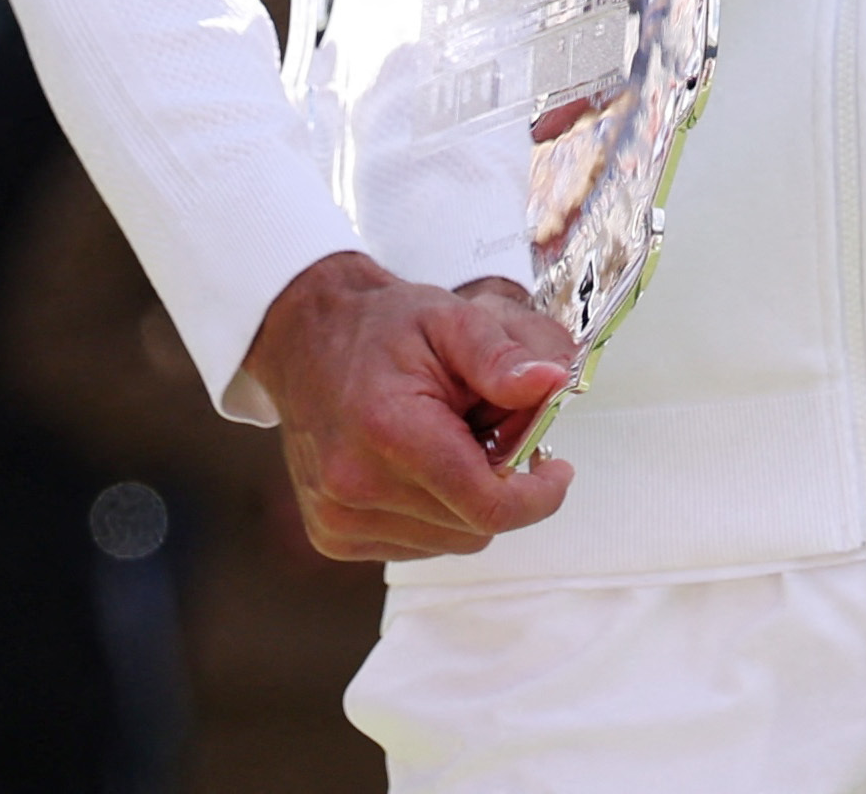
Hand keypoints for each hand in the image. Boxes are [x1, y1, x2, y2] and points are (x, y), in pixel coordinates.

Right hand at [245, 252, 577, 560]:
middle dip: (501, 483)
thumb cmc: (382, 328)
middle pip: (474, 525)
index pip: (487, 505)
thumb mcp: (453, 319)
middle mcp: (355, 488)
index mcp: (389, 432)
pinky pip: (417, 545)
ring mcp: (338, 519)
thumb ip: (503, 356)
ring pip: (450, 541)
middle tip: (491, 427)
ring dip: (467, 499)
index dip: (538, 496)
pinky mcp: (331, 536)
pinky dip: (436, 512)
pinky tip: (421, 464)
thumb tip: (553, 383)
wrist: (307, 341)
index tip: (557, 470)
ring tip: (450, 440)